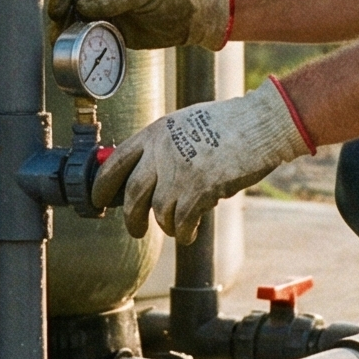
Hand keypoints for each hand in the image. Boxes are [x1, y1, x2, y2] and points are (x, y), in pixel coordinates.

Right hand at [46, 0, 230, 50]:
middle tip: (56, 36)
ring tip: (61, 48)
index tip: (56, 10)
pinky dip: (80, 44)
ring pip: (74, 19)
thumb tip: (83, 7)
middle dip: (59, 16)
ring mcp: (102, 8)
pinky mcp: (109, 28)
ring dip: (66, 33)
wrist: (193, 15)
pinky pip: (88, 35)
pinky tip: (76, 54)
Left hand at [92, 80, 312, 240]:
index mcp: (156, 132)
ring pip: (158, 212)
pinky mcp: (199, 189)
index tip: (98, 199)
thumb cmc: (230, 124)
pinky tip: (189, 234)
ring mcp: (179, 171)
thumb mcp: (186, 124)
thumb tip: (148, 175)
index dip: (102, 185)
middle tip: (135, 229)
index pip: (116, 162)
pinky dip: (184, 232)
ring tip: (176, 229)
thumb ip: (164, 146)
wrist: (261, 124)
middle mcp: (161, 152)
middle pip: (132, 194)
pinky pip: (182, 221)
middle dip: (131, 218)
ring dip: (166, 226)